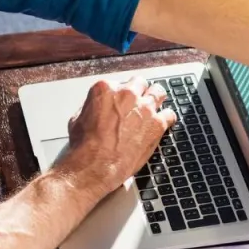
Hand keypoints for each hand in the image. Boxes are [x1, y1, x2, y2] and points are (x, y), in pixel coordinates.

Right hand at [59, 76, 176, 196]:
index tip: (121, 102)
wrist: (97, 165)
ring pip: (158, 91)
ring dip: (156, 98)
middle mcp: (127, 94)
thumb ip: (93, 107)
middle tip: (137, 102)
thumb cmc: (85, 146)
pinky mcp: (157, 123)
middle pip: (140, 83)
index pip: (119, 83)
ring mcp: (144, 108)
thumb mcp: (78, 119)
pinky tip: (162, 123)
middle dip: (139, 91)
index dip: (121, 94)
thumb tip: (97, 109)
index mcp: (106, 89)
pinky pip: (170, 114)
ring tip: (154, 107)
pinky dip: (167, 118)